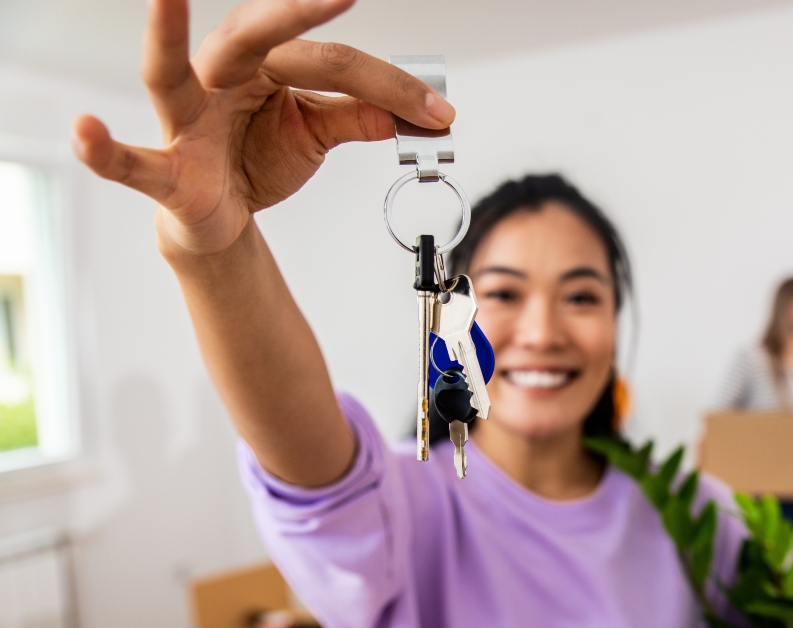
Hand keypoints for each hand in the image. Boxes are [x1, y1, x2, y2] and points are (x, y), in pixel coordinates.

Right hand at [72, 0, 454, 255]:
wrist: (224, 215)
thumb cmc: (261, 157)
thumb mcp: (318, 133)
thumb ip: (358, 118)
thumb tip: (409, 116)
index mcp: (264, 62)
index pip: (335, 64)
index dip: (392, 89)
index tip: (439, 113)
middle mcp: (218, 74)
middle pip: (263, 39)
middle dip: (300, 15)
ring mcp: (185, 117)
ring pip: (171, 72)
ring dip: (166, 34)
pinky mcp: (166, 165)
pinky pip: (132, 160)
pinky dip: (105, 151)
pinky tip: (85, 133)